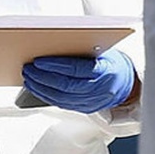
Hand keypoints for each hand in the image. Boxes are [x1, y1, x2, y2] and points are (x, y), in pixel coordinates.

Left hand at [20, 51, 135, 113]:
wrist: (125, 82)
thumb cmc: (111, 62)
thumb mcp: (103, 51)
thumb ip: (82, 50)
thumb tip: (53, 45)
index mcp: (106, 71)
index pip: (77, 69)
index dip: (56, 66)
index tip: (39, 61)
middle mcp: (100, 89)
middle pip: (66, 86)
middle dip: (44, 78)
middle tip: (29, 69)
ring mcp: (93, 102)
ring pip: (62, 98)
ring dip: (41, 88)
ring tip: (29, 78)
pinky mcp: (86, 109)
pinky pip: (63, 104)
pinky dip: (47, 96)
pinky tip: (37, 88)